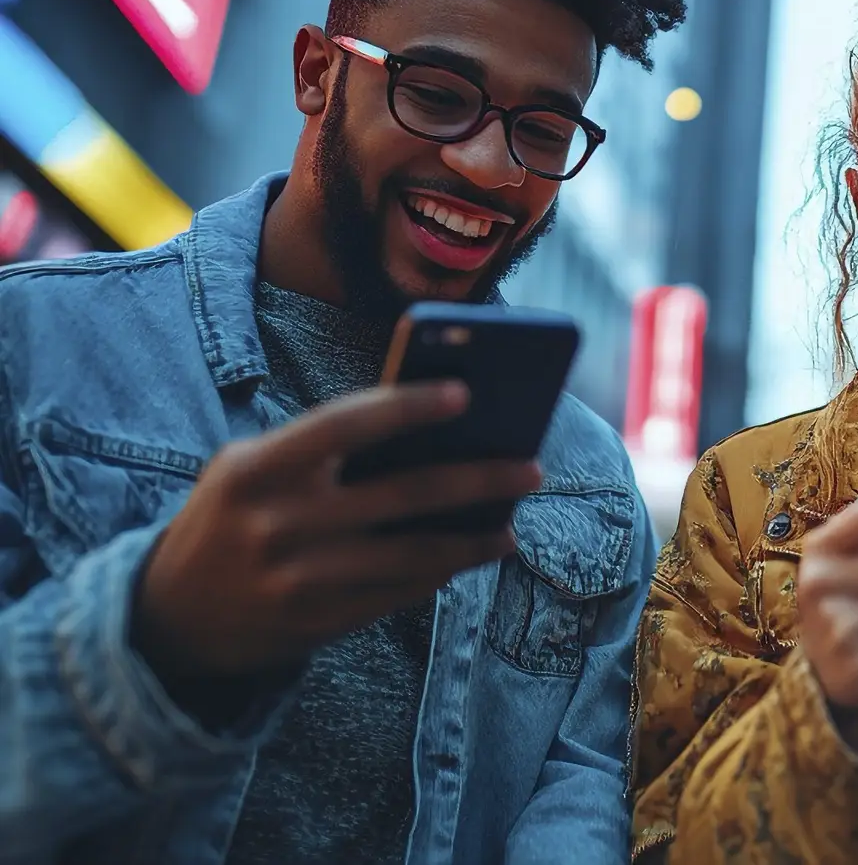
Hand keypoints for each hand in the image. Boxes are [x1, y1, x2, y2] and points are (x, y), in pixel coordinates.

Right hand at [135, 382, 539, 684]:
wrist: (168, 616)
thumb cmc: (232, 518)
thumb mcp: (251, 470)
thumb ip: (322, 451)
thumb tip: (431, 437)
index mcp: (258, 469)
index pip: (345, 423)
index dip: (408, 406)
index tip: (466, 392)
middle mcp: (280, 523)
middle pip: (404, 495)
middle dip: (480, 480)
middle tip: (532, 467)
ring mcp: (301, 579)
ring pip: (414, 556)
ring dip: (473, 541)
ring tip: (510, 525)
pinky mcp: (319, 622)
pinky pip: (398, 594)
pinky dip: (439, 574)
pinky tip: (467, 557)